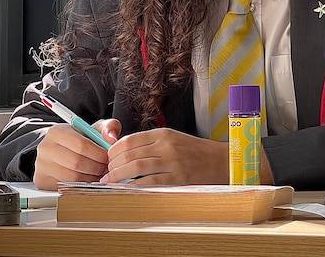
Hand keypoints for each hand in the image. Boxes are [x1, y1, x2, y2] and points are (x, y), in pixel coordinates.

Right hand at [33, 119, 120, 190]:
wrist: (60, 149)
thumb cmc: (80, 140)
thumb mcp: (94, 129)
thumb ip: (108, 127)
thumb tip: (111, 138)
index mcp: (57, 131)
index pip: (82, 145)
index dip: (99, 154)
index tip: (107, 157)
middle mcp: (45, 148)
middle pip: (76, 163)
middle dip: (96, 167)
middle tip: (105, 167)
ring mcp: (41, 165)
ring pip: (71, 177)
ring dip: (90, 178)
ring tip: (98, 173)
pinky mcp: (41, 180)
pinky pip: (65, 187)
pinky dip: (80, 186)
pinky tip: (87, 179)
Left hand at [103, 128, 229, 185]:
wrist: (220, 161)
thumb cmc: (195, 152)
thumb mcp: (173, 139)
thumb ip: (151, 143)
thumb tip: (124, 153)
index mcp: (163, 134)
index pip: (129, 140)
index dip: (113, 151)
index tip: (107, 160)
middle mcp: (166, 146)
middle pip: (128, 154)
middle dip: (112, 166)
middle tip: (105, 174)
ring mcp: (171, 162)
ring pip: (134, 168)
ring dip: (117, 177)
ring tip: (109, 183)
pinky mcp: (176, 178)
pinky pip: (148, 183)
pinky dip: (132, 187)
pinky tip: (124, 190)